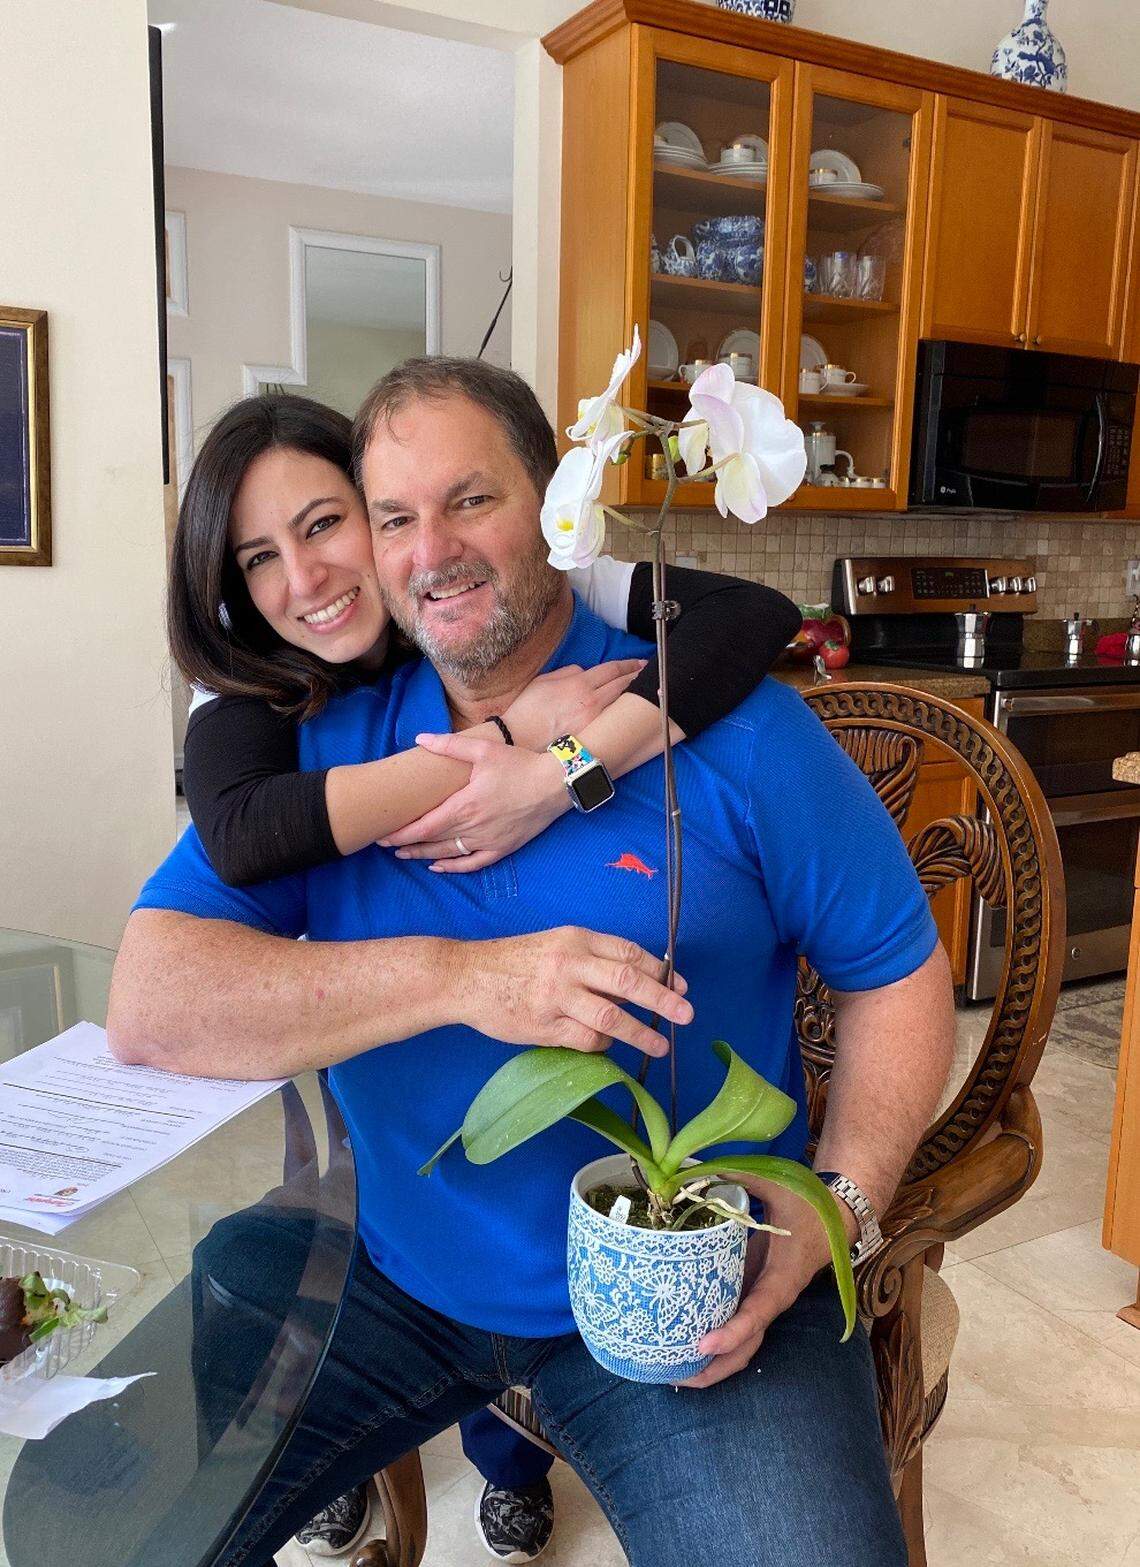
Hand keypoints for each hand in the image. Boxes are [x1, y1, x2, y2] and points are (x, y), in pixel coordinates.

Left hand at [380, 733, 568, 871]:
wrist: (556, 784)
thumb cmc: (520, 764)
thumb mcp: (484, 749)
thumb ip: (450, 746)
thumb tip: (420, 739)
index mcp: (466, 805)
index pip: (425, 826)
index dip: (402, 833)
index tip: (384, 834)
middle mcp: (475, 827)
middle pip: (432, 842)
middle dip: (406, 845)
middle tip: (386, 845)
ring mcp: (489, 841)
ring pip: (450, 854)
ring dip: (424, 856)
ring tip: (405, 855)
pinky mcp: (503, 848)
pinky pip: (474, 864)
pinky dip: (454, 868)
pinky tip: (439, 866)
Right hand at [458, 926, 692, 1056]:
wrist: (466, 976)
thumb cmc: (515, 961)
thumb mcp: (556, 946)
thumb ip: (594, 962)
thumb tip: (639, 984)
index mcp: (576, 939)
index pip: (629, 954)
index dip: (660, 971)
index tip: (681, 985)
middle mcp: (570, 964)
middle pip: (629, 982)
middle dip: (664, 1000)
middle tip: (687, 1014)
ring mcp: (556, 997)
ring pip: (611, 1018)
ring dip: (641, 1033)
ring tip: (661, 1045)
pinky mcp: (544, 1026)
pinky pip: (586, 1040)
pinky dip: (603, 1045)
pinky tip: (608, 1045)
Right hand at [504, 660, 645, 749]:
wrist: (517, 739)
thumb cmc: (526, 710)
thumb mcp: (544, 680)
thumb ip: (568, 673)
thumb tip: (585, 673)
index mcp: (579, 684)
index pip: (612, 670)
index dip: (628, 665)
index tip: (639, 663)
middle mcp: (591, 702)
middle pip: (622, 686)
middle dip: (637, 677)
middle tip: (648, 673)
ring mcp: (594, 722)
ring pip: (621, 705)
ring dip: (633, 696)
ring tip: (643, 690)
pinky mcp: (592, 738)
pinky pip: (612, 722)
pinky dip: (622, 714)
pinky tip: (628, 712)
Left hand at [679, 1178, 858, 1388]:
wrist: (837, 1218)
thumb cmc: (809, 1205)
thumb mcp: (780, 1185)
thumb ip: (741, 1176)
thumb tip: (697, 1168)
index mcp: (782, 1278)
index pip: (758, 1313)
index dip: (732, 1332)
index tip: (703, 1344)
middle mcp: (772, 1299)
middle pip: (747, 1346)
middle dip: (715, 1367)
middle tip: (675, 1375)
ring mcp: (763, 1302)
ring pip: (742, 1346)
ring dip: (712, 1364)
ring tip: (672, 1374)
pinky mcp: (755, 1297)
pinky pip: (736, 1329)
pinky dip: (714, 1343)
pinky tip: (683, 1347)